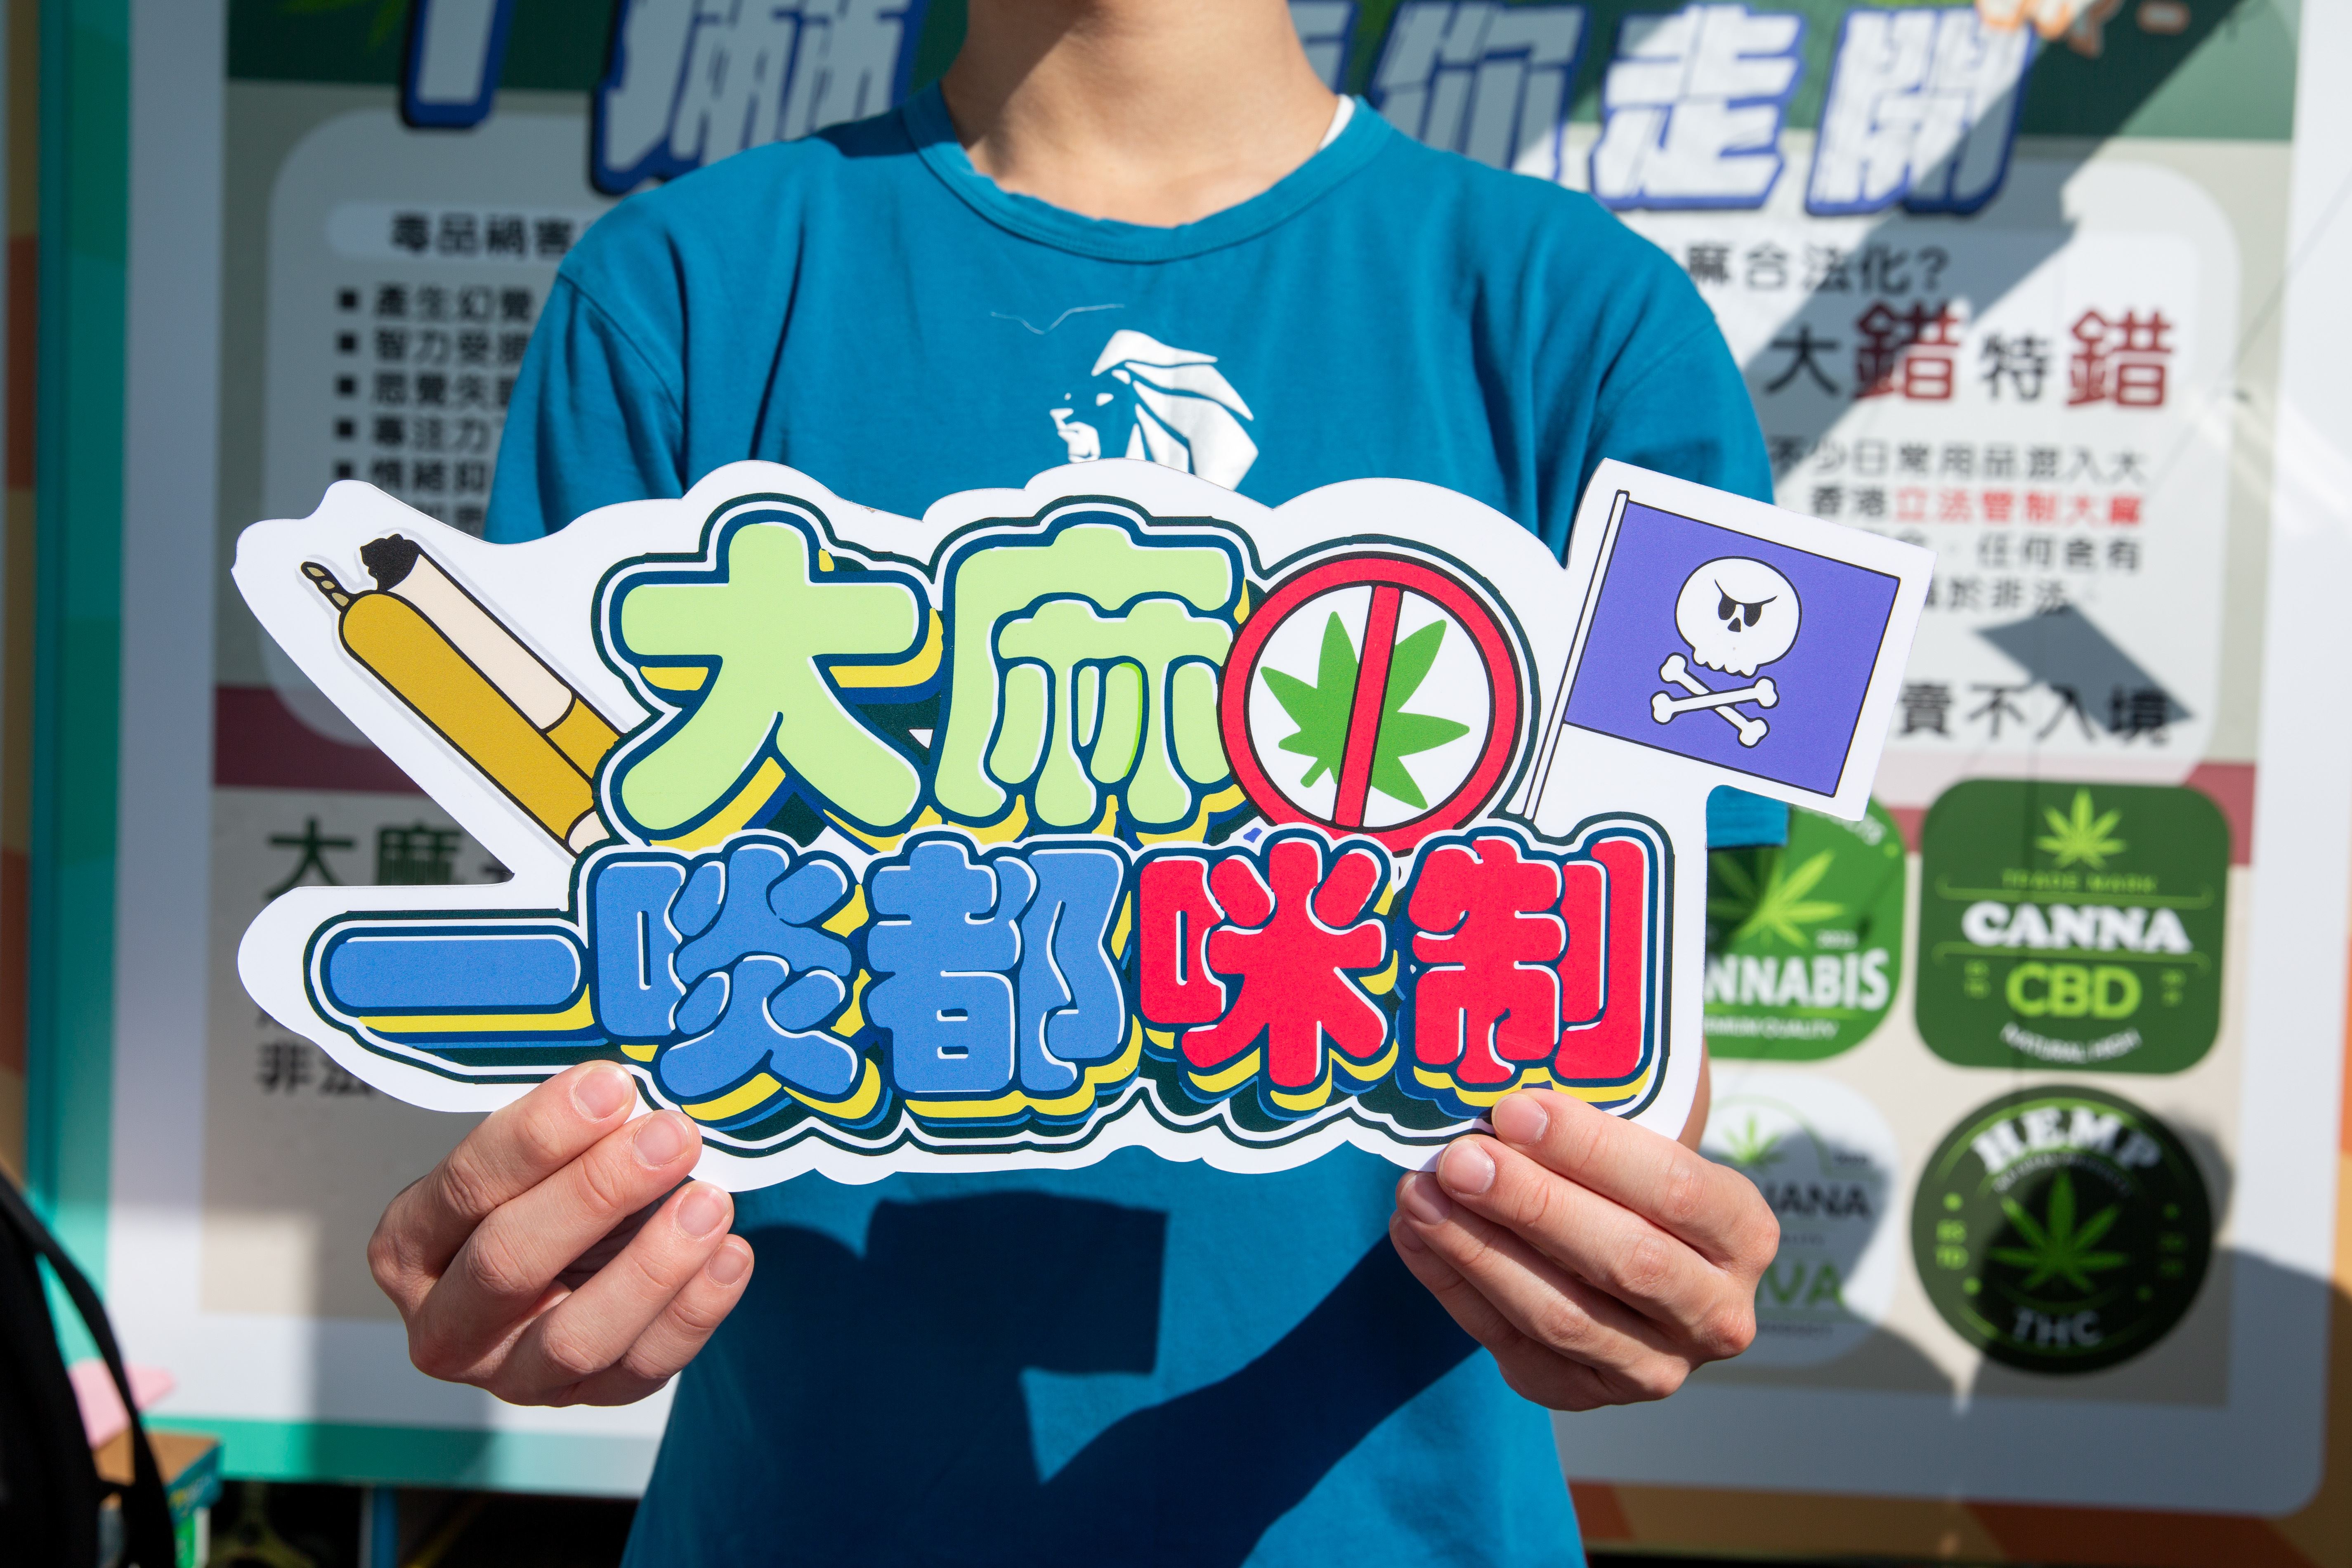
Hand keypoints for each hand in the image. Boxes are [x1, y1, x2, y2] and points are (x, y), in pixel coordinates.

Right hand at [368, 1060, 752, 1405]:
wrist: (567, 1260)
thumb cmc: (540, 1193)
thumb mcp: (536, 1156)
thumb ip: (567, 1130)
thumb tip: (628, 1092)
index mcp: (409, 1244)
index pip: (467, 1187)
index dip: (540, 1137)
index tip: (610, 1087)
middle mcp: (444, 1323)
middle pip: (510, 1263)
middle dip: (598, 1192)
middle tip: (671, 1137)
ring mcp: (510, 1374)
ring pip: (575, 1337)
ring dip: (652, 1266)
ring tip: (710, 1202)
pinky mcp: (583, 1400)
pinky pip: (641, 1369)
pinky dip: (694, 1311)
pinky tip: (731, 1254)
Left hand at [1388, 1088, 1776, 1410]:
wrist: (1626, 1246)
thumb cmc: (1627, 1168)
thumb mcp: (1645, 1123)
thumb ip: (1606, 1094)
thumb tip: (1516, 1047)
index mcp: (1744, 1231)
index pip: (1675, 1188)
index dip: (1592, 1150)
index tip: (1514, 1109)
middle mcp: (1715, 1313)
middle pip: (1622, 1259)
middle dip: (1530, 1203)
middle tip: (1458, 1157)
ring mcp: (1653, 1366)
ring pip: (1560, 1315)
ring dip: (1478, 1250)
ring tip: (1418, 1193)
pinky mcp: (1583, 1394)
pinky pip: (1513, 1348)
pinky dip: (1455, 1289)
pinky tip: (1413, 1234)